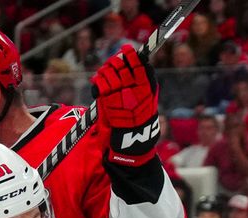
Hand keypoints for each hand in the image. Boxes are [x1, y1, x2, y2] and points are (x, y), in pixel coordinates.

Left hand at [91, 44, 159, 165]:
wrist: (133, 138)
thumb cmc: (141, 118)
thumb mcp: (149, 98)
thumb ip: (145, 81)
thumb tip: (139, 62)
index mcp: (146, 86)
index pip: (138, 63)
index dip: (130, 54)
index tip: (126, 49)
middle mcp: (133, 87)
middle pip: (121, 65)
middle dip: (115, 61)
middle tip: (113, 62)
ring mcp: (120, 93)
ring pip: (109, 72)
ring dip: (105, 69)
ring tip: (104, 72)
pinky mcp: (108, 100)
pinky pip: (100, 83)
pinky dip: (97, 80)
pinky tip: (97, 81)